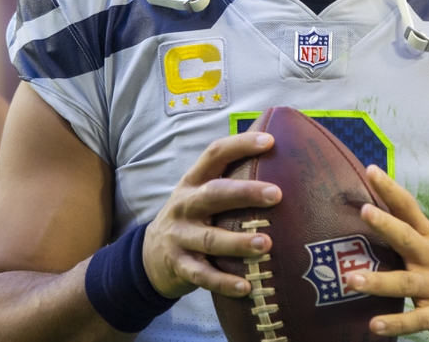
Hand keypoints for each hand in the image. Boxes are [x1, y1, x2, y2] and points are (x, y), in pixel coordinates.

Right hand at [141, 131, 280, 298]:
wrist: (148, 256)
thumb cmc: (192, 217)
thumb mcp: (200, 193)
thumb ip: (229, 180)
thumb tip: (279, 159)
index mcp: (193, 181)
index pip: (215, 155)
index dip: (240, 145)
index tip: (270, 141)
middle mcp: (185, 205)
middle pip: (214, 194)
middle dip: (245, 193)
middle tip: (276, 194)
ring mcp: (179, 236)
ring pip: (210, 239)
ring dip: (238, 242)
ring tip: (266, 244)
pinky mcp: (179, 266)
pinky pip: (203, 275)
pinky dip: (224, 282)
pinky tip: (247, 286)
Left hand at [344, 165, 428, 341]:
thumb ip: (405, 232)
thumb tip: (369, 211)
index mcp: (428, 238)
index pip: (409, 209)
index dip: (390, 190)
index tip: (371, 170)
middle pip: (407, 238)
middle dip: (387, 225)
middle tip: (364, 211)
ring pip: (406, 282)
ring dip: (380, 282)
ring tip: (353, 280)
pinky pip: (416, 319)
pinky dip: (396, 322)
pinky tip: (375, 325)